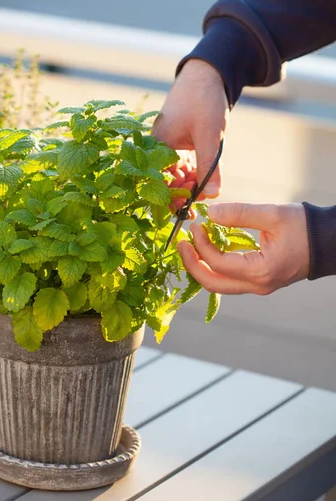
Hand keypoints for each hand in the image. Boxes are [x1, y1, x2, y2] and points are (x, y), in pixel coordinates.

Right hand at [152, 59, 228, 198]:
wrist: (208, 73)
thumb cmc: (204, 101)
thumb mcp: (209, 136)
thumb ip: (210, 166)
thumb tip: (213, 195)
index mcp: (158, 146)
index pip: (157, 182)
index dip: (170, 198)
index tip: (187, 207)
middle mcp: (158, 148)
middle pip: (165, 181)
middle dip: (181, 193)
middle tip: (200, 201)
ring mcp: (168, 146)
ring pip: (175, 174)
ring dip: (189, 185)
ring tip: (206, 189)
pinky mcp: (179, 143)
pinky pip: (182, 165)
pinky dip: (193, 173)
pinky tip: (205, 178)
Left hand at [178, 202, 309, 294]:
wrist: (328, 241)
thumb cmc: (304, 226)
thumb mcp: (271, 214)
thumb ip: (239, 214)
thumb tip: (209, 213)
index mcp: (260, 271)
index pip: (218, 263)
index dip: (201, 244)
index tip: (196, 225)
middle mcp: (257, 286)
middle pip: (212, 284)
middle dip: (191, 264)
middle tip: (180, 244)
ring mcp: (258, 287)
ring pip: (219, 285)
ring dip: (200, 268)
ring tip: (189, 247)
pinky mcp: (259, 282)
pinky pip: (228, 280)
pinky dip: (213, 268)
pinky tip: (206, 250)